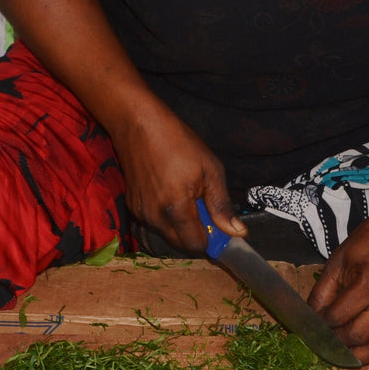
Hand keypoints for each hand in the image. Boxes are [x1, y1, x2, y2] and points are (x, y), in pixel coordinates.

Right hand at [108, 103, 245, 253]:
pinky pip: (154, 222)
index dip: (210, 238)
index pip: (196, 245)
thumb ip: (221, 205)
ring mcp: (141, 212)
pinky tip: (167, 190)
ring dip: (179, 224)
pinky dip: (165, 215)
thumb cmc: (177, 141)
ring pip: (167, 233)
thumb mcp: (210, 170)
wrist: (138, 124)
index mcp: (176, 209)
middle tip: (202, 205)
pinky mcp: (132, 206)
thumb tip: (236, 232)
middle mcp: (155, 217)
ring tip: (184, 193)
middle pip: (181, 244)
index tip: (216, 222)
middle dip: (194, 232)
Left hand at [308, 213, 368, 365]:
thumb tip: (308, 320)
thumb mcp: (338, 261)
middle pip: (355, 336)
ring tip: (334, 353)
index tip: (307, 330)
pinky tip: (354, 351)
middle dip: (333, 343)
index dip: (319, 327)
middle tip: (317, 343)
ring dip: (352, 354)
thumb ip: (321, 293)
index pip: (337, 317)